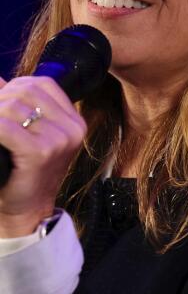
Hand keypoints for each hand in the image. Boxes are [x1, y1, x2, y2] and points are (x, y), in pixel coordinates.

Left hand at [0, 76, 85, 236]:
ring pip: (13, 106)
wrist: (25, 210)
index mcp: (74, 120)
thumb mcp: (31, 135)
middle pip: (26, 90)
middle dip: (1, 99)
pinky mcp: (40, 153)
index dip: (14, 88)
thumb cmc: (24, 172)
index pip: (42, 83)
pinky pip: (6, 128)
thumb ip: (20, 107)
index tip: (2, 106)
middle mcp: (72, 128)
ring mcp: (59, 140)